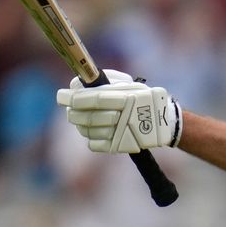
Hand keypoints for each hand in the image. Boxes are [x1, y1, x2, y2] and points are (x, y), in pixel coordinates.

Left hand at [56, 69, 182, 152]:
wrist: (165, 123)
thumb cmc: (144, 98)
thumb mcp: (132, 84)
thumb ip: (108, 80)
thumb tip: (81, 80)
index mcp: (126, 98)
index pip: (93, 99)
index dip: (73, 97)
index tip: (61, 95)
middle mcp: (124, 116)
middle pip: (87, 116)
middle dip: (72, 112)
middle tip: (68, 108)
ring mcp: (121, 133)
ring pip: (88, 131)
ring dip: (80, 124)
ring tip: (80, 118)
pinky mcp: (119, 146)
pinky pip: (94, 144)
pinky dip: (89, 137)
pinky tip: (93, 130)